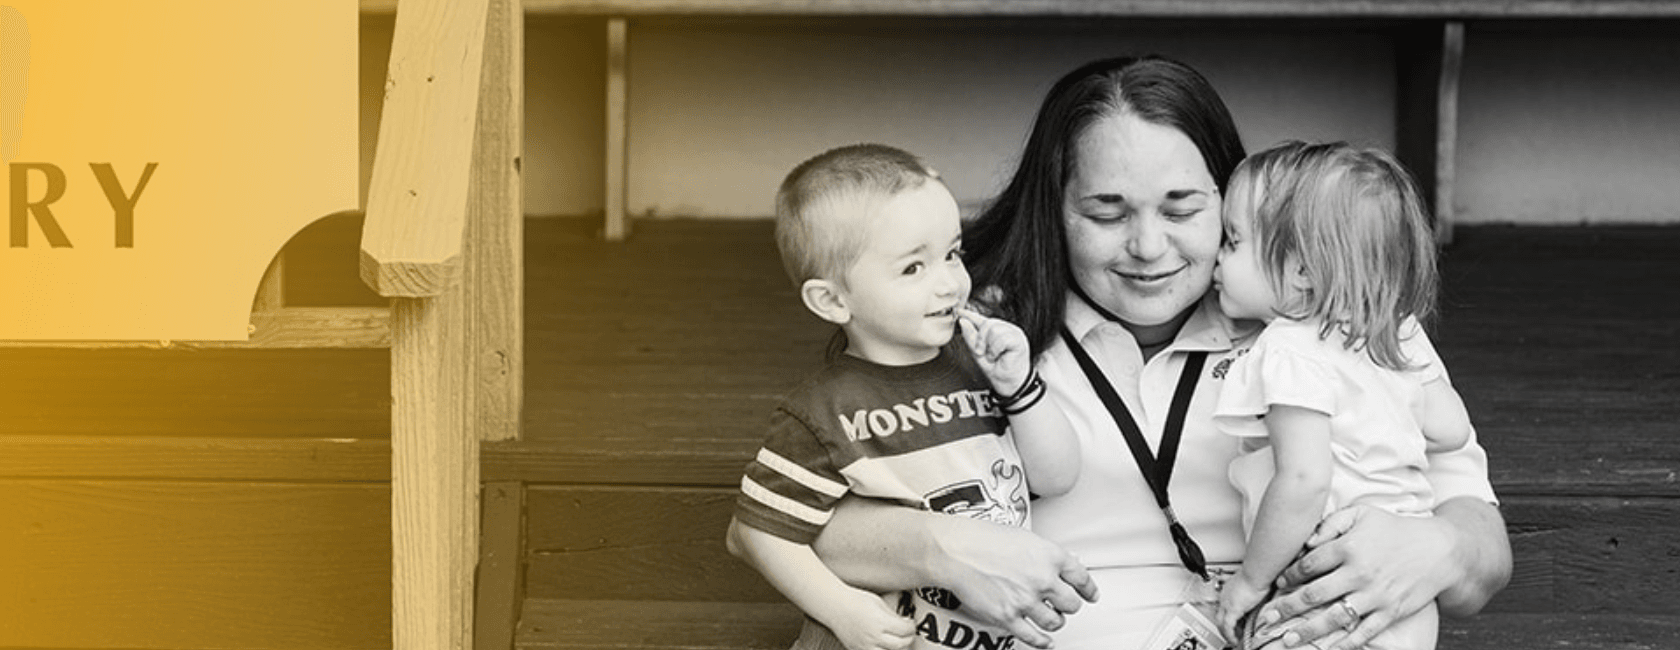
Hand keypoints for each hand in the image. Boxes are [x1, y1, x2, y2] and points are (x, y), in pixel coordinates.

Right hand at [828, 590, 915, 649]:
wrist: (834, 605)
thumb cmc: (854, 601)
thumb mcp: (879, 603)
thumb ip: (893, 616)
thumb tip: (905, 623)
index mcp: (880, 621)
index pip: (905, 630)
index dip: (912, 627)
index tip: (911, 624)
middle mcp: (873, 636)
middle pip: (900, 645)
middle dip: (908, 639)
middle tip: (908, 633)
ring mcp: (864, 646)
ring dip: (897, 648)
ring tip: (897, 640)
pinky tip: (884, 645)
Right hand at [932, 518, 1098, 647]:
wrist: (956, 551)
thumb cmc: (984, 539)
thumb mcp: (1025, 538)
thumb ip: (1046, 555)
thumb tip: (1063, 565)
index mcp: (1049, 556)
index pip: (1081, 577)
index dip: (1089, 589)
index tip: (1090, 595)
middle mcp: (1042, 579)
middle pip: (1072, 604)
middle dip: (1069, 606)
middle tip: (1064, 605)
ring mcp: (1025, 600)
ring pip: (1055, 622)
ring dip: (1055, 621)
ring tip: (1051, 618)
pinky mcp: (1008, 616)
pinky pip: (1033, 637)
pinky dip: (1042, 641)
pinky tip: (1045, 640)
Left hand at [957, 307, 1031, 395]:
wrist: (1008, 383)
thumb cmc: (997, 370)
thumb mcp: (977, 353)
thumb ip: (970, 338)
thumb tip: (963, 321)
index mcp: (994, 332)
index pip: (981, 319)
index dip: (970, 314)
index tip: (959, 311)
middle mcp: (1004, 329)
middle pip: (987, 323)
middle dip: (980, 339)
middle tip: (981, 352)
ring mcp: (1012, 332)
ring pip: (994, 329)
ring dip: (989, 346)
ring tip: (992, 356)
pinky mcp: (1018, 339)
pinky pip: (1002, 338)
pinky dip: (996, 350)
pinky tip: (998, 356)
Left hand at [1218, 574, 1269, 643]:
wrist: (1256, 572)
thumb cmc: (1257, 575)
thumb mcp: (1252, 587)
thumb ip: (1251, 596)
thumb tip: (1257, 600)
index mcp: (1229, 590)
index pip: (1224, 607)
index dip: (1227, 617)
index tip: (1235, 624)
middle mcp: (1225, 596)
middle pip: (1219, 615)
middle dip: (1224, 627)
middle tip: (1231, 634)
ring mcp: (1227, 602)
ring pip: (1220, 622)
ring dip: (1226, 633)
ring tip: (1232, 639)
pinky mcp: (1232, 609)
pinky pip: (1227, 627)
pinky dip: (1229, 635)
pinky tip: (1233, 640)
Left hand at [1252, 505, 1456, 649]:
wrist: (1440, 550)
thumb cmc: (1395, 530)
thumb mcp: (1362, 514)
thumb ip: (1331, 523)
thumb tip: (1305, 541)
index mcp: (1349, 547)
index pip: (1308, 565)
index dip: (1288, 576)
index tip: (1277, 584)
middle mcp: (1359, 573)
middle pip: (1314, 594)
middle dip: (1286, 608)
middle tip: (1266, 619)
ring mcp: (1375, 596)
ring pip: (1333, 618)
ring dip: (1306, 631)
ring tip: (1286, 641)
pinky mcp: (1390, 612)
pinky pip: (1363, 632)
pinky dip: (1344, 644)